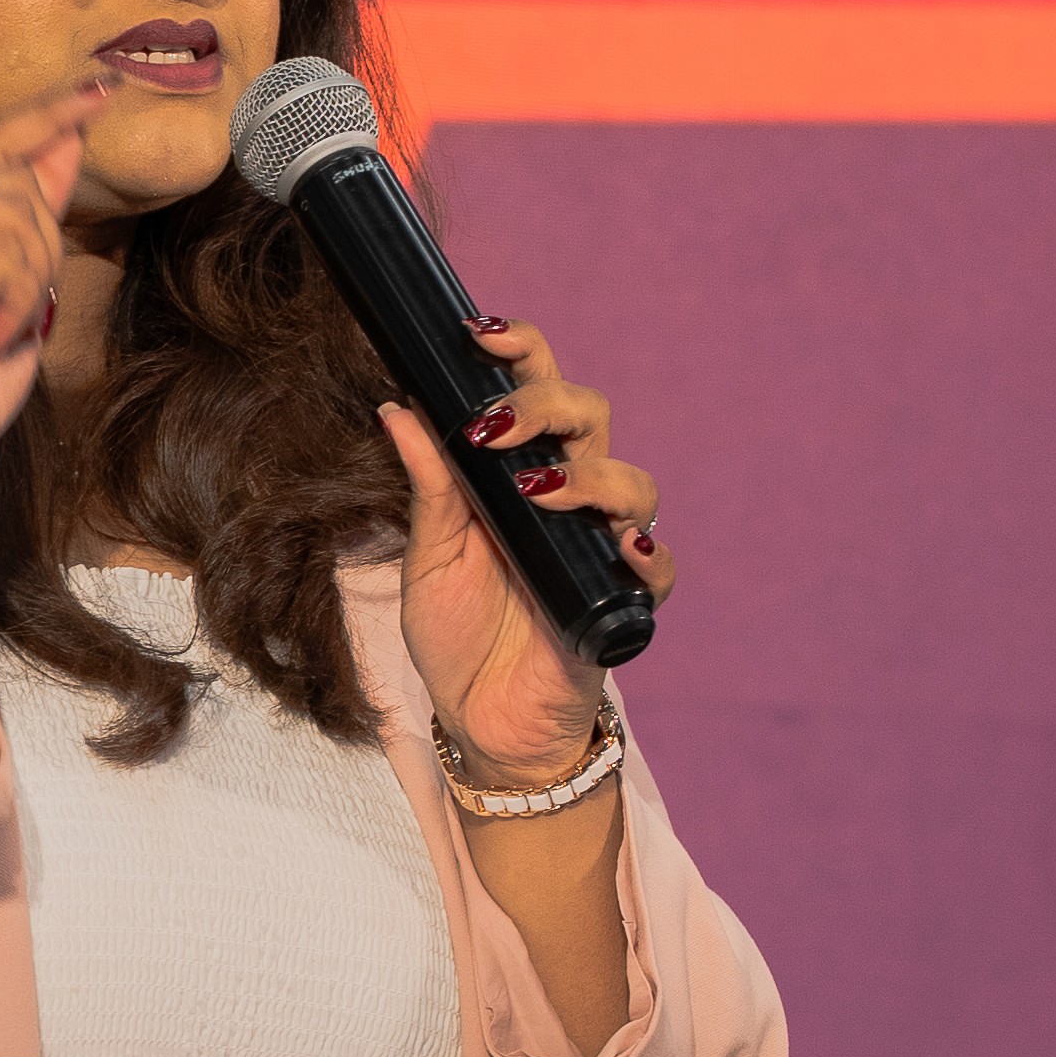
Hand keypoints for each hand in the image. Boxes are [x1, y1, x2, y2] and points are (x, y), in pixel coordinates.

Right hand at [0, 89, 88, 583]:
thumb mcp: (11, 284)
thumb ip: (30, 211)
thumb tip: (69, 138)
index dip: (43, 115)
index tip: (99, 89)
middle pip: (10, 179)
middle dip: (42, 244)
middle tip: (19, 306)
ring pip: (13, 216)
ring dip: (30, 279)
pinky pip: (4, 256)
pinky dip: (17, 301)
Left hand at [378, 312, 674, 772]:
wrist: (480, 721)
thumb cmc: (458, 635)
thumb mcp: (428, 558)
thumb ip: (427, 487)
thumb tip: (396, 406)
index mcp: (518, 474)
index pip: (535, 391)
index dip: (519, 352)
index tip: (476, 334)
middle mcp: (568, 498)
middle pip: (589, 417)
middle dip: (543, 406)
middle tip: (491, 431)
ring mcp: (599, 548)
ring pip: (632, 483)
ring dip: (587, 476)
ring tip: (537, 493)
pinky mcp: (622, 604)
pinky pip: (659, 570)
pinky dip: (648, 555)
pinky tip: (620, 550)